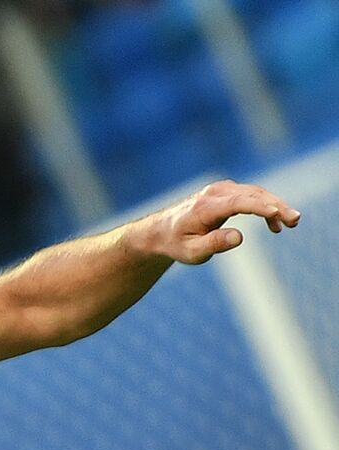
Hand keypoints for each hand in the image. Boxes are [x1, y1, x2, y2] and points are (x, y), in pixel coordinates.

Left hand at [149, 180, 299, 264]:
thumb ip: (213, 244)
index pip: (238, 203)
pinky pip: (251, 196)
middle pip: (252, 195)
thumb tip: (238, 237)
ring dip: (276, 206)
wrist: (162, 231)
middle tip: (294, 221)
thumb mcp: (191, 252)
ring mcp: (221, 190)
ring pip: (256, 193)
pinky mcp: (226, 192)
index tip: (278, 215)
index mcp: (205, 207)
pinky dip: (266, 207)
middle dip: (276, 207)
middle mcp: (215, 193)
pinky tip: (274, 224)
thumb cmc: (176, 244)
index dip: (259, 208)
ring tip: (291, 224)